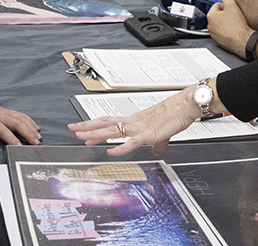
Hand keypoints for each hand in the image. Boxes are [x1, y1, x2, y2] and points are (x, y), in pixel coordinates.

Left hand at [0, 104, 40, 152]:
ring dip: (31, 128)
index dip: (12, 139)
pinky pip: (21, 115)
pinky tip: (36, 128)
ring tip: (38, 138)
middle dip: (28, 134)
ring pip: (22, 119)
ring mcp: (5, 112)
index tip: (20, 147)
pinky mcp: (8, 111)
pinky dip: (30, 121)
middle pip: (18, 124)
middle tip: (36, 143)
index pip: (4, 131)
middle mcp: (1, 116)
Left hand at [69, 83, 210, 156]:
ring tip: (83, 138)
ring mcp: (139, 128)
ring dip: (96, 135)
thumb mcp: (162, 132)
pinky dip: (119, 148)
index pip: (108, 121)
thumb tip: (156, 150)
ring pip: (112, 131)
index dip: (94, 124)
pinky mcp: (148, 135)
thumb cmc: (174, 114)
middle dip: (87, 127)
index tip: (81, 128)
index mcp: (134, 120)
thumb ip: (156, 143)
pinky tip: (110, 152)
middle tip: (72, 129)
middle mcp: (133, 122)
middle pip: (105, 123)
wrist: (184, 106)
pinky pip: (130, 142)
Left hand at [207, 0, 254, 58]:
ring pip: (220, 23)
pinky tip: (233, 30)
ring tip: (234, 24)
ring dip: (226, 22)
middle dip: (225, 14)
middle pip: (218, 14)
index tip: (232, 10)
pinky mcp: (219, 40)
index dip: (226, 6)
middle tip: (234, 17)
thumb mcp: (232, 5)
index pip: (217, 5)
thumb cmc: (237, 25)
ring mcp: (214, 34)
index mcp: (211, 15)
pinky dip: (227, 31)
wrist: (243, 40)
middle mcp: (210, 25)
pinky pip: (222, 32)